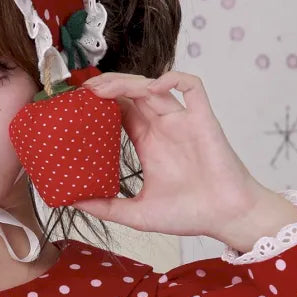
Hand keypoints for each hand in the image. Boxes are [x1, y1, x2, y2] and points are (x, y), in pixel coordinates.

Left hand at [72, 71, 268, 239]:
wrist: (226, 217)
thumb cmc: (189, 214)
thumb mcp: (136, 213)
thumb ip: (105, 207)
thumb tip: (70, 202)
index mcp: (149, 144)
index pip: (120, 112)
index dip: (100, 104)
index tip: (77, 104)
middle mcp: (163, 128)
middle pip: (132, 94)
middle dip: (107, 86)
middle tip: (83, 90)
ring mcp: (182, 121)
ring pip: (153, 86)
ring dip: (127, 82)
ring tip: (101, 88)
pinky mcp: (203, 119)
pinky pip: (192, 87)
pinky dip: (173, 79)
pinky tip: (152, 87)